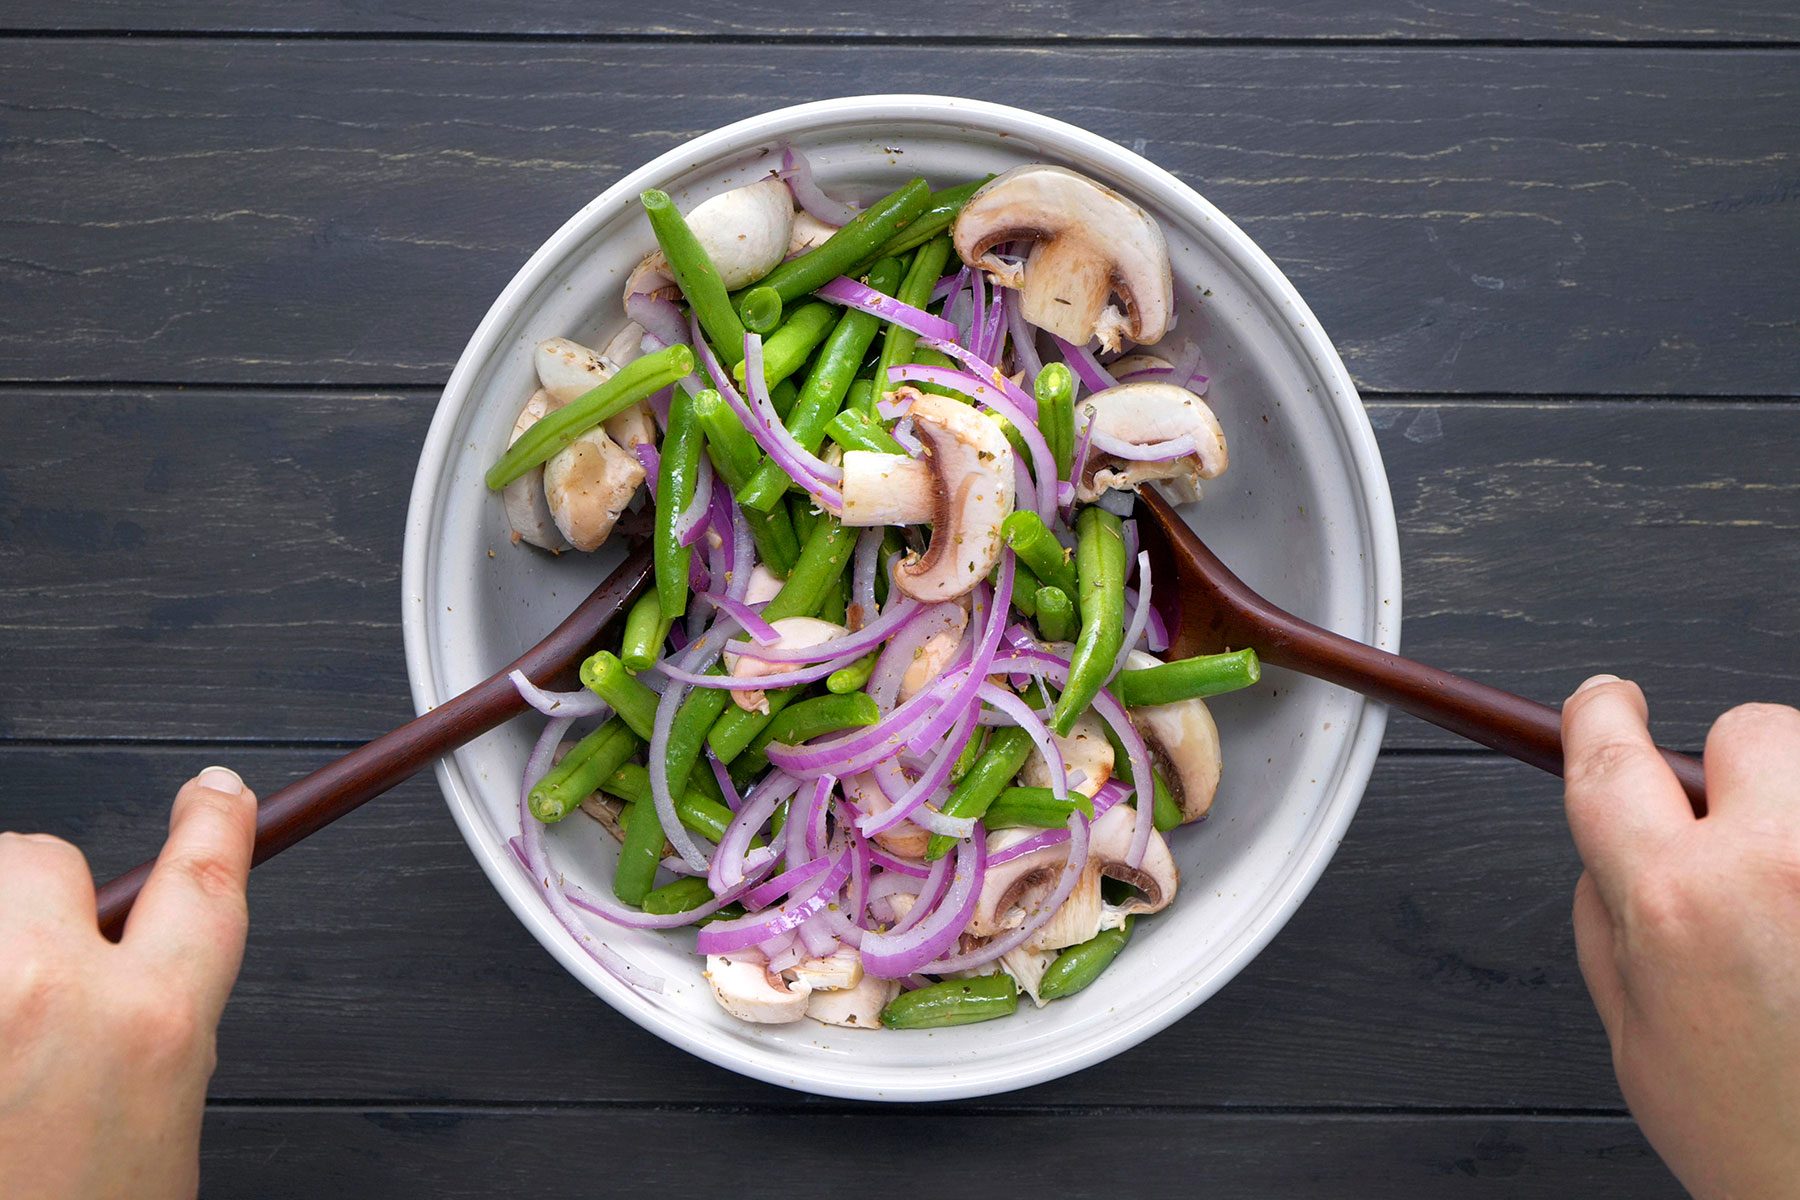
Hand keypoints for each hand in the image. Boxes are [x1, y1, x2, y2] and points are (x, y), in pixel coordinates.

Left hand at [0, 767, 255, 1199]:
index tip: (212, 794)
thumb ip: (153, 1028)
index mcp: (148, 1027)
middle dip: (38, 904)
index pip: (201, 878)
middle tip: (32, 982)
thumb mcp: (155, 1133)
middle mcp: (41, 993)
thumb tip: (132, 963)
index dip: (215, 822)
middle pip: (39, 858)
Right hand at [1562, 678, 1799, 1199]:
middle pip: (1750, 729)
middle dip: (1731, 774)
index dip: (1595, 716)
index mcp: (1681, 902)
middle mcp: (1785, 865)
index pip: (1612, 759)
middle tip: (1736, 847)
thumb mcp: (1638, 1040)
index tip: (1602, 703)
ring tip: (1796, 908)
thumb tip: (1610, 854)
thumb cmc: (1773, 1144)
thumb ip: (1608, 924)